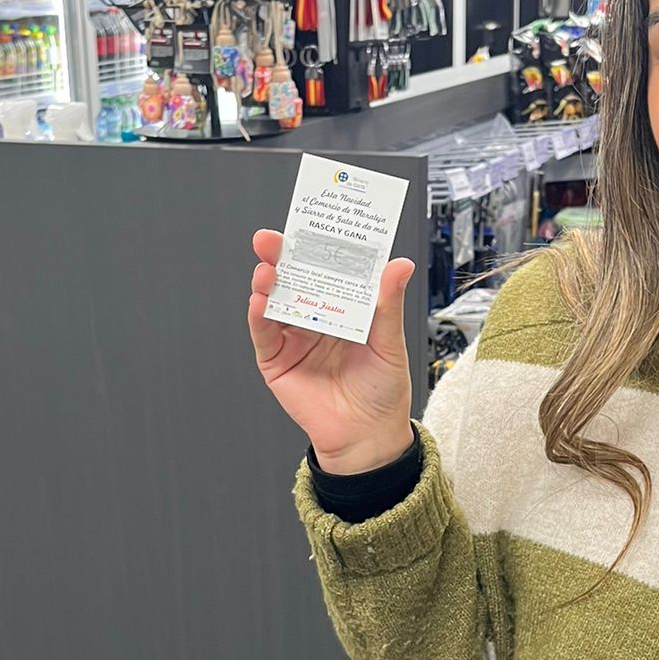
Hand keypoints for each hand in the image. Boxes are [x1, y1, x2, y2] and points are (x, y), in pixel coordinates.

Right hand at [247, 229, 416, 473]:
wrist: (368, 435)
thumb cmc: (383, 390)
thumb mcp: (390, 342)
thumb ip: (387, 303)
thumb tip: (399, 264)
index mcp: (343, 306)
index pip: (327, 268)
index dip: (317, 246)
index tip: (311, 224)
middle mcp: (315, 316)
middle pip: (294, 279)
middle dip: (281, 256)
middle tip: (273, 239)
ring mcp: (293, 336)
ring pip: (275, 301)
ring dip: (267, 282)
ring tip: (268, 269)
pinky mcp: (276, 360)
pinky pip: (263, 333)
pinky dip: (259, 316)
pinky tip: (260, 301)